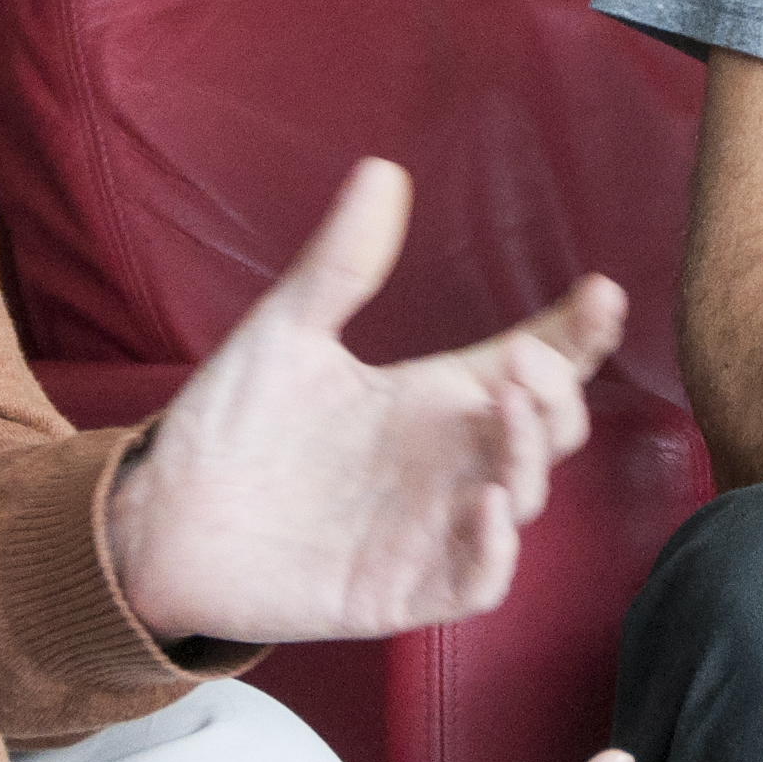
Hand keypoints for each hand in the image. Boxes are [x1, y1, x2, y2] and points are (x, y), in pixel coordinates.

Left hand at [106, 157, 628, 647]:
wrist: (161, 519)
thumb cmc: (229, 426)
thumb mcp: (285, 333)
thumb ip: (340, 266)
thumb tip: (383, 171)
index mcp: (429, 396)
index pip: (528, 362)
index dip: (575, 335)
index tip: (601, 293)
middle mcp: (444, 461)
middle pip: (547, 429)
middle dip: (557, 396)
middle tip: (525, 366)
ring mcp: (431, 528)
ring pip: (523, 498)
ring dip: (529, 457)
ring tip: (506, 410)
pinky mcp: (403, 591)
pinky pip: (479, 580)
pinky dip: (496, 549)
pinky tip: (486, 505)